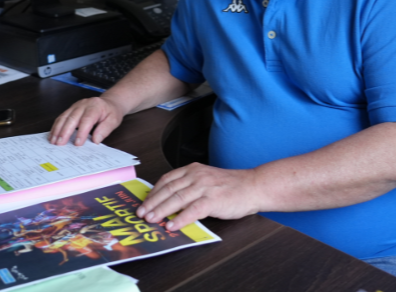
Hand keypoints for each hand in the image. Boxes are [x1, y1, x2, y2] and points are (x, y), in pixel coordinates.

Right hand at [49, 96, 124, 145]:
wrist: (110, 101)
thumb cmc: (111, 112)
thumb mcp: (114, 120)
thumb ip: (105, 130)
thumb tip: (95, 140)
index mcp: (95, 106)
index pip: (87, 119)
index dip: (81, 132)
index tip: (77, 144)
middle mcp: (84, 104)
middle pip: (72, 118)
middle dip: (65, 132)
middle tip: (60, 144)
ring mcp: (76, 106)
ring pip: (64, 117)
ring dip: (57, 130)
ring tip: (53, 141)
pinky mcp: (71, 109)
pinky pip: (61, 117)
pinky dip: (56, 127)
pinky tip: (53, 135)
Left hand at [136, 163, 261, 230]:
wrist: (254, 186)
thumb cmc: (231, 186)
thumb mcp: (206, 179)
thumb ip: (189, 186)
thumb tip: (168, 202)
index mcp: (193, 169)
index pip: (167, 180)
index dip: (153, 192)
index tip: (144, 202)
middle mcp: (197, 175)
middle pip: (168, 189)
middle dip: (152, 203)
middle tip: (142, 214)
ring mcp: (205, 187)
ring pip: (177, 199)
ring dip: (161, 211)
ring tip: (152, 220)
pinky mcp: (213, 200)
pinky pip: (192, 210)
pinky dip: (180, 219)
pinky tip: (172, 226)